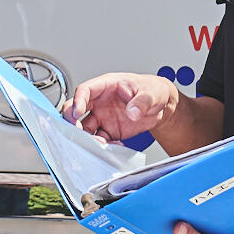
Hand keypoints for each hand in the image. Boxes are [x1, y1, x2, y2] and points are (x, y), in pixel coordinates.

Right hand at [64, 72, 180, 142]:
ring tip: (101, 143)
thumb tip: (132, 112)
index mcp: (106, 86)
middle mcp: (99, 102)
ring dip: (87, 138)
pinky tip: (115, 146)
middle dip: (72, 121)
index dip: (78, 101)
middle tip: (77, 131)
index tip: (78, 113)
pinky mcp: (108, 131)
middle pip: (75, 109)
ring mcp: (102, 117)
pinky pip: (99, 140)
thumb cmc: (152, 90)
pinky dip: (103, 147)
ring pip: (84, 128)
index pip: (85, 90)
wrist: (161, 105)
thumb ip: (142, 101)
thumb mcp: (151, 93)